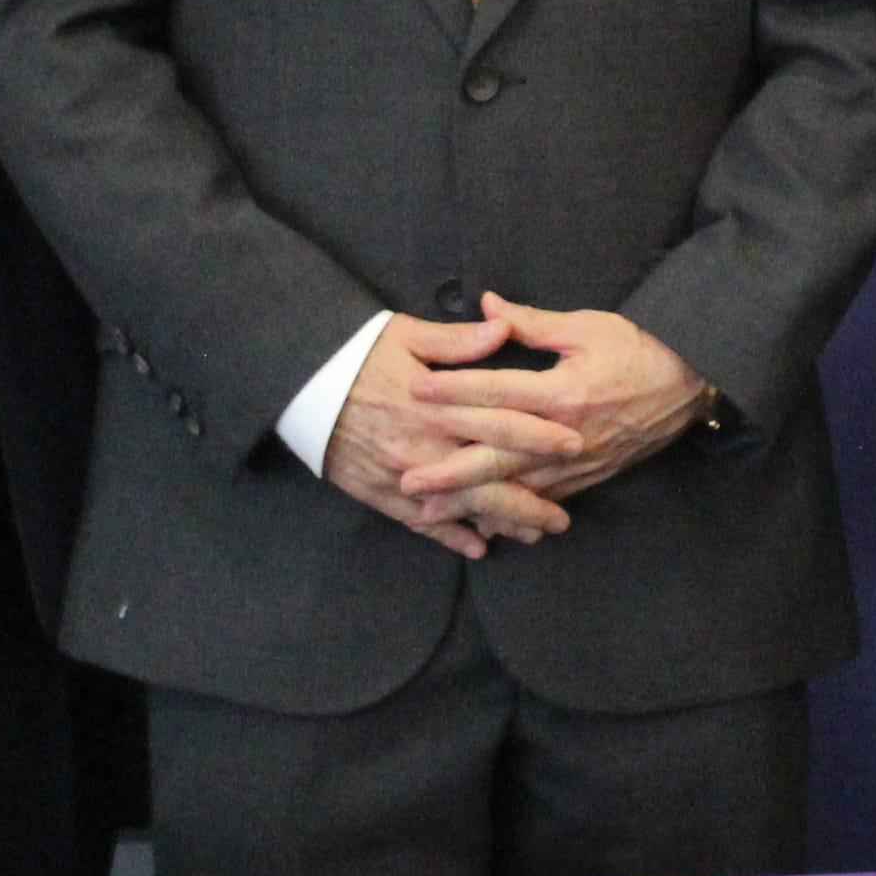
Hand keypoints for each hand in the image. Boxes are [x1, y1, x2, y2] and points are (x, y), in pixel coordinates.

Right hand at [321, 315, 563, 554]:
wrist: (300, 382)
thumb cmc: (358, 352)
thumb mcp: (409, 335)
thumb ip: (460, 340)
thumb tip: (505, 328)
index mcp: (438, 402)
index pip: (501, 421)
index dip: (540, 435)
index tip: (575, 446)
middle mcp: (425, 442)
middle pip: (488, 477)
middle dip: (530, 501)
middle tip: (564, 519)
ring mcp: (403, 471)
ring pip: (461, 506)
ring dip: (499, 524)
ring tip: (533, 535)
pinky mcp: (379, 490)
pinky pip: (421, 520)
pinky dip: (450, 536)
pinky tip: (478, 547)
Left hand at [401, 297, 711, 510]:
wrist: (690, 382)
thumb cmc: (638, 348)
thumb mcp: (587, 326)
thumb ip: (533, 322)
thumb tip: (486, 305)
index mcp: (563, 391)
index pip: (498, 394)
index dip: (454, 392)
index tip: (415, 392)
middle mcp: (566, 435)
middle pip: (497, 456)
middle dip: (450, 471)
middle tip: (408, 480)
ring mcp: (578, 461)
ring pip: (516, 487)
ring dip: (471, 501)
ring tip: (429, 511)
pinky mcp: (589, 476)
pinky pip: (544, 499)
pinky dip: (511, 512)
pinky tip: (483, 522)